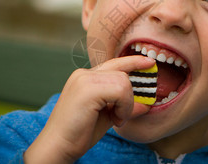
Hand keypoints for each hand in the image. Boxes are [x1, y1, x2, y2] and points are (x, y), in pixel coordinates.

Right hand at [24, 55, 154, 163]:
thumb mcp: (108, 116)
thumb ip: (124, 106)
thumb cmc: (79, 133)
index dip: (132, 61)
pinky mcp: (87, 89)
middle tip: (121, 115)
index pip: (114, 63)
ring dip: (126, 104)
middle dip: (130, 95)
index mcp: (85, 77)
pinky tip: (115, 119)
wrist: (58, 146)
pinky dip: (124, 107)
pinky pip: (120, 91)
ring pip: (123, 82)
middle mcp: (83, 74)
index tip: (149, 62)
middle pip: (122, 73)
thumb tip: (146, 104)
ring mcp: (84, 79)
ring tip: (116, 119)